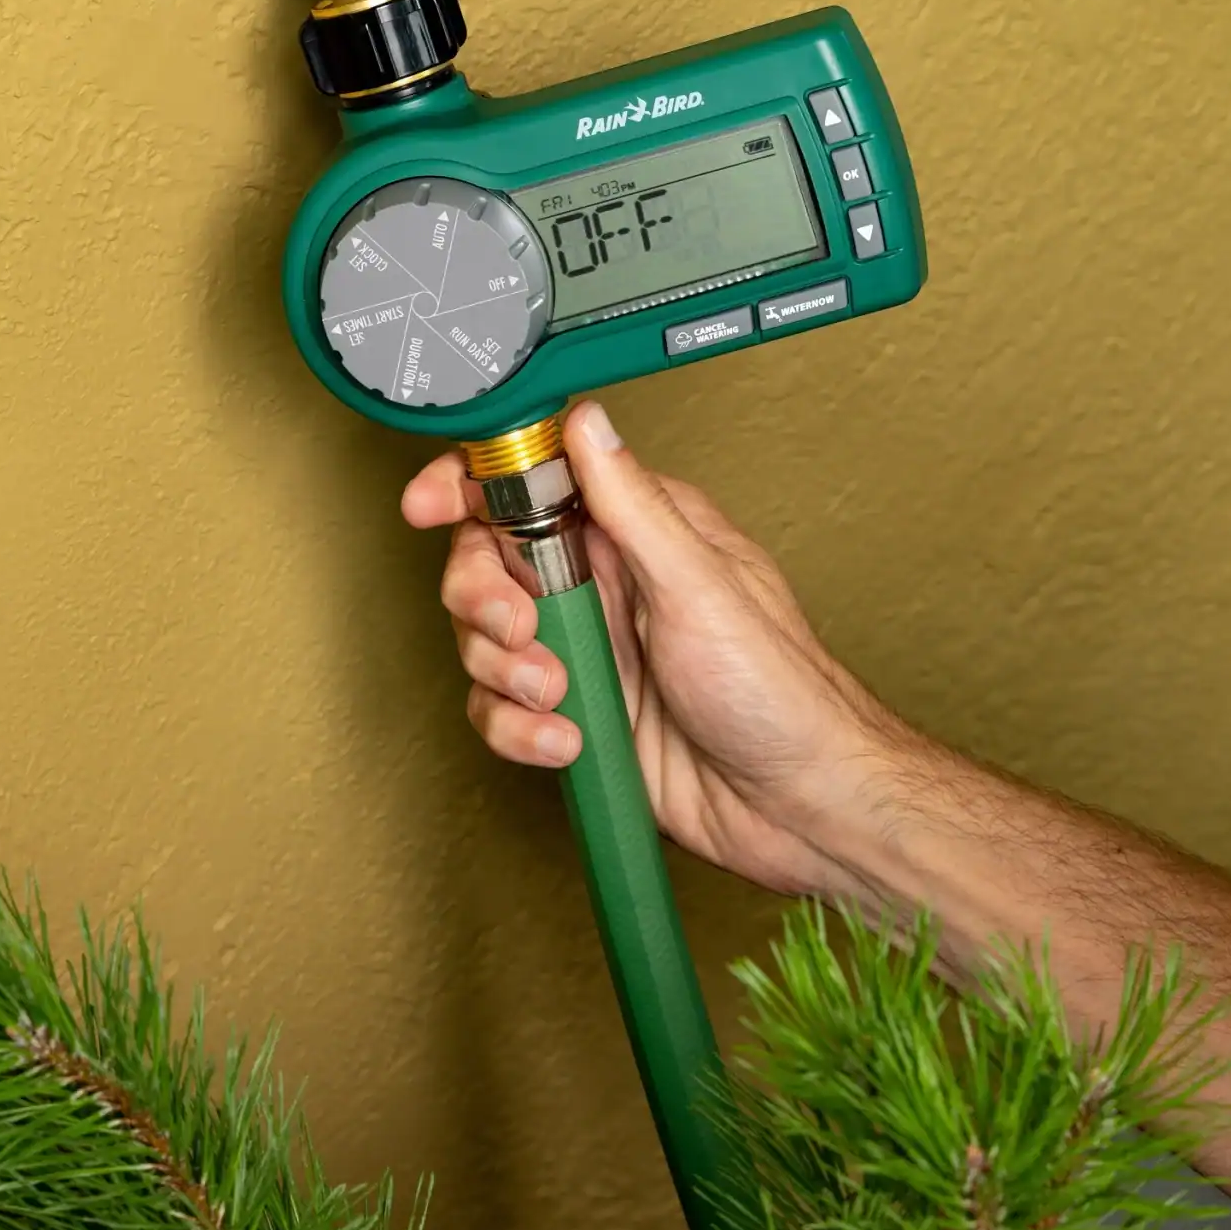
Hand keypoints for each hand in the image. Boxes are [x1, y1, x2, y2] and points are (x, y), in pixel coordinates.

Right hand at [400, 401, 904, 907]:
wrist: (799, 805)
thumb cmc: (780, 692)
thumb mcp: (699, 584)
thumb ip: (632, 504)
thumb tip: (587, 424)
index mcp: (640, 533)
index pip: (536, 484)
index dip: (472, 488)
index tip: (431, 505)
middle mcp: (607, 587)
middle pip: (488, 563)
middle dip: (483, 597)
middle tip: (517, 626)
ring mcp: (589, 653)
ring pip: (486, 642)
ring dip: (506, 672)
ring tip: (563, 693)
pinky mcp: (577, 717)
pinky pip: (504, 712)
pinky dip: (520, 729)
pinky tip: (569, 738)